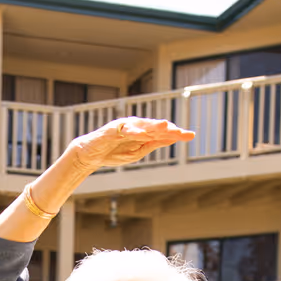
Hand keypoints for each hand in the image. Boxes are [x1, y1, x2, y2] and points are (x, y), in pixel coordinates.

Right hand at [68, 117, 194, 171]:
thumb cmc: (114, 152)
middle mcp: (136, 126)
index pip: (162, 132)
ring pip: (142, 125)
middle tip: (183, 132)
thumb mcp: (138, 152)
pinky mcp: (111, 130)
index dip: (176, 133)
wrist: (90, 155)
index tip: (190, 135)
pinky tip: (142, 134)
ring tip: (166, 126)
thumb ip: (153, 144)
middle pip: (155, 127)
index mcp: (143, 132)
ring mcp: (124, 127)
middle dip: (169, 129)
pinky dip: (134, 132)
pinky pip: (124, 130)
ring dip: (154, 125)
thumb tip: (171, 139)